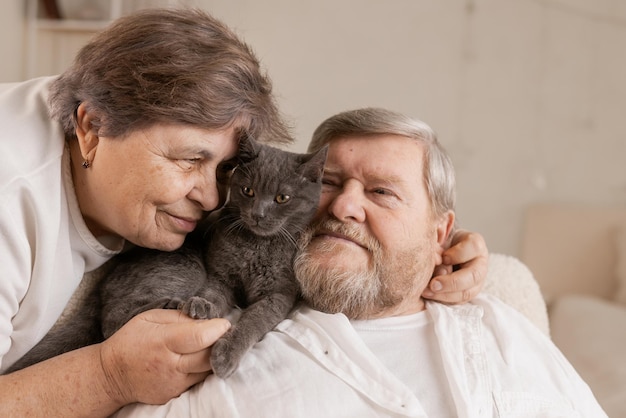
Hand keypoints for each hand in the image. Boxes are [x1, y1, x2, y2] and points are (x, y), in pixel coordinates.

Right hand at [98, 309, 230, 405]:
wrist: (111, 376)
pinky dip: (205, 369)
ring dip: (216, 357)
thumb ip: (179, 316)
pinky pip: (199, 380)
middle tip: (223, 333)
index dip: (218, 329)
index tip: (224, 323)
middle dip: (222, 343)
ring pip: (209, 370)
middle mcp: (170, 365)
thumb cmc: (131, 340)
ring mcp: (174, 383)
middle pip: (210, 356)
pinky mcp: (175, 394)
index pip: (201, 337)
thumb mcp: (150, 318)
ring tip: (213, 344)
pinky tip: (200, 358)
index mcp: (163, 341)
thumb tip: (206, 319)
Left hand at [423, 229, 487, 303]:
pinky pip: (458, 300)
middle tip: (433, 284)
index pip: (473, 247)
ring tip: (427, 292)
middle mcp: (480, 263)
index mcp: (475, 244)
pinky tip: (429, 295)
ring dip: (446, 294)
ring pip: (467, 292)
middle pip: (473, 275)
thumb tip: (433, 254)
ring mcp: (477, 280)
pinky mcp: (467, 292)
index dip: (457, 254)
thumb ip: (438, 239)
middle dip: (452, 282)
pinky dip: (443, 299)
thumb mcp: (441, 234)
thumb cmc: (442, 240)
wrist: (445, 250)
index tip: (443, 257)